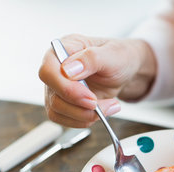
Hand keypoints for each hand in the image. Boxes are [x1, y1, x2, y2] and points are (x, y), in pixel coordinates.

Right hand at [38, 34, 155, 127]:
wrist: (125, 71)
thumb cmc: (118, 57)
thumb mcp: (112, 54)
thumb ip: (90, 58)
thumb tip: (68, 70)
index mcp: (64, 49)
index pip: (48, 71)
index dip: (65, 88)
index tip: (89, 95)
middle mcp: (56, 69)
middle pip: (53, 96)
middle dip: (79, 105)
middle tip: (99, 103)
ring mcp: (58, 88)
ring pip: (57, 111)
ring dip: (84, 115)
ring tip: (108, 106)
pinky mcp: (64, 103)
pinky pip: (64, 119)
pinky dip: (83, 120)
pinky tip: (100, 112)